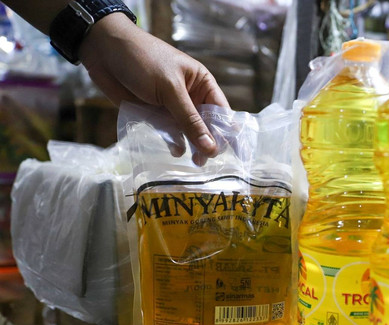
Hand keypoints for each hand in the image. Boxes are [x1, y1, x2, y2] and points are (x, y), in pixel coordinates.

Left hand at [78, 13, 228, 164]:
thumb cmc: (143, 60)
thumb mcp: (170, 89)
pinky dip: (174, 143)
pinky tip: (176, 151)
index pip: (221, 112)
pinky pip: (170, 133)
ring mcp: (172, 107)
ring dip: (193, 146)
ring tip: (195, 161)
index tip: (237, 154)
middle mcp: (190, 96)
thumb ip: (189, 120)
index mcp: (201, 83)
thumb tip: (211, 148)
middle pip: (207, 126)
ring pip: (189, 132)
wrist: (103, 51)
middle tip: (206, 160)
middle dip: (209, 142)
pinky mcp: (155, 115)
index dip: (229, 133)